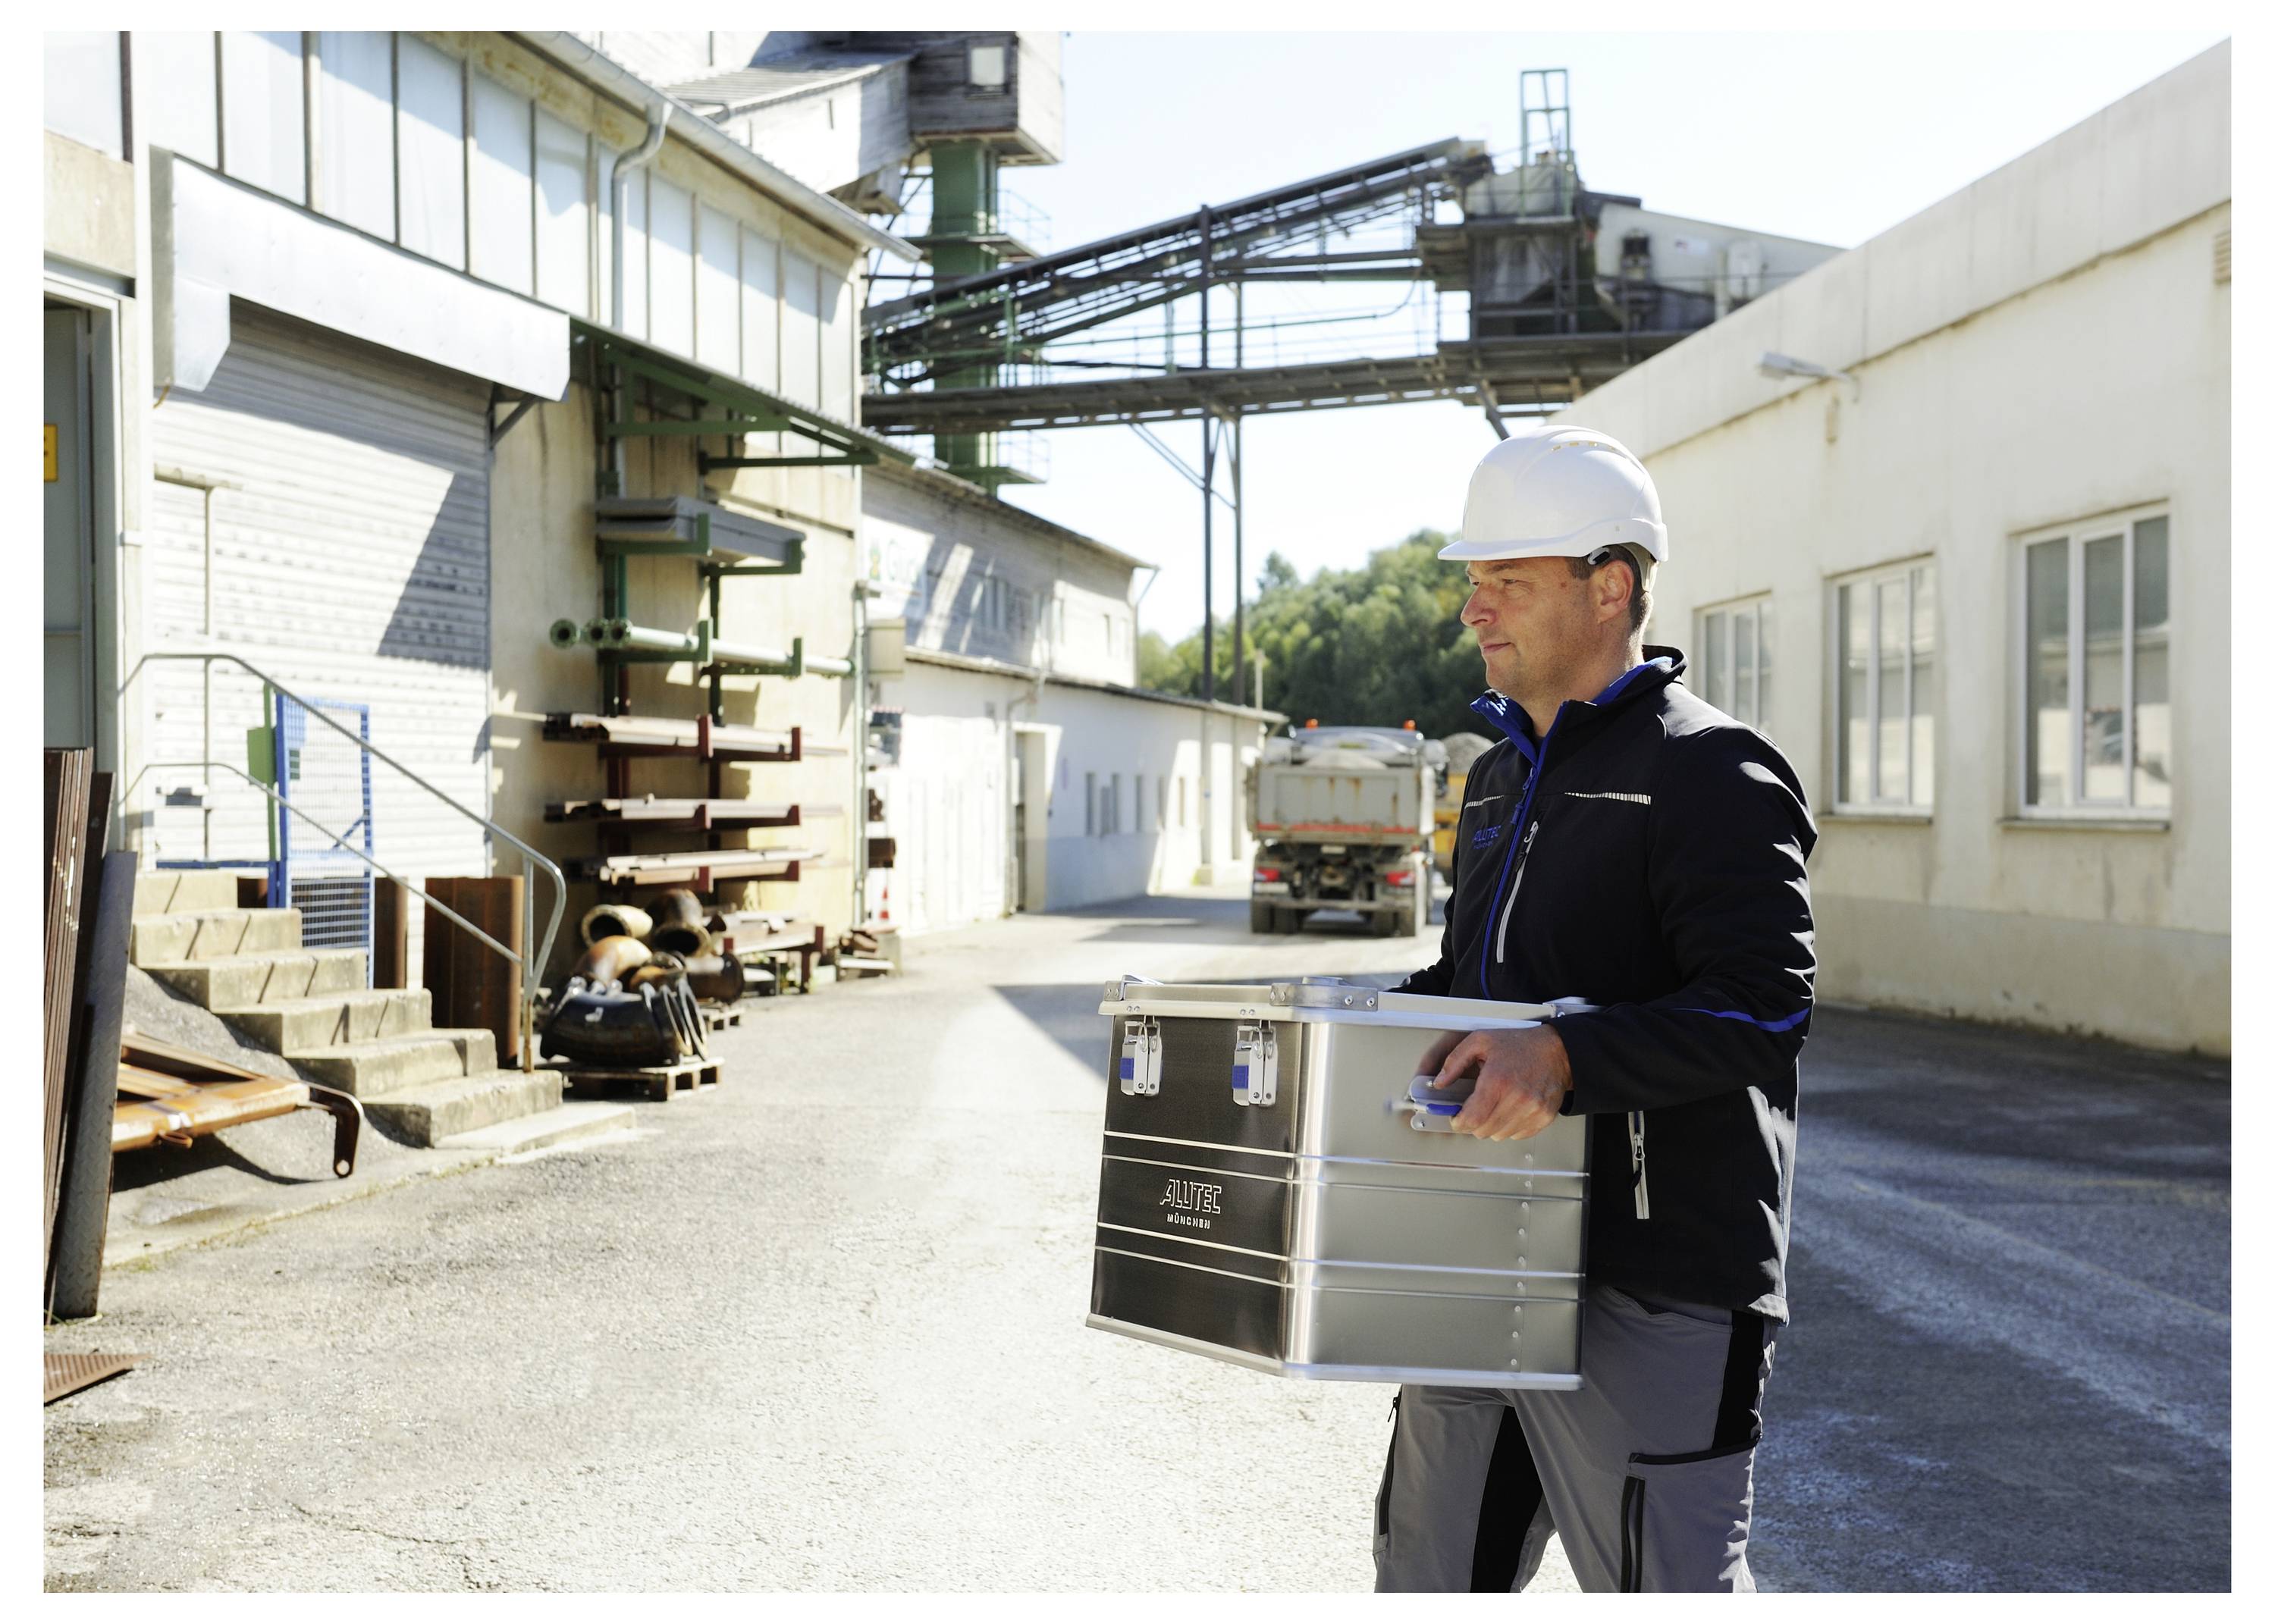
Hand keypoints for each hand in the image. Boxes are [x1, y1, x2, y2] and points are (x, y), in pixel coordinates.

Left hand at [1415, 1026, 1572, 1140]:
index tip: (1456, 1117)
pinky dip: (1510, 1127)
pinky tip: (1511, 1109)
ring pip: (1499, 1135)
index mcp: (1498, 1080)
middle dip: (1473, 1122)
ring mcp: (1533, 1110)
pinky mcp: (1543, 1118)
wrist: (1557, 1051)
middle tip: (1475, 1108)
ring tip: (1496, 1104)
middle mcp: (1517, 1098)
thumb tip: (1439, 1082)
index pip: (1472, 1119)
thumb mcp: (1480, 1041)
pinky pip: (1518, 1135)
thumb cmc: (1520, 1045)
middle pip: (1483, 1131)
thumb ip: (1455, 1061)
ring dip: (1492, 1125)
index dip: (1459, 1122)